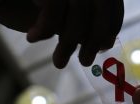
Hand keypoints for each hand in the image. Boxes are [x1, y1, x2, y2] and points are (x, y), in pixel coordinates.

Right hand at [0, 0, 123, 67]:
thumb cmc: (28, 6)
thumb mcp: (62, 19)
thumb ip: (83, 25)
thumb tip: (106, 42)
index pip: (111, 2)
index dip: (112, 24)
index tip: (104, 46)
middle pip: (100, 4)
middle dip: (94, 37)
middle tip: (84, 62)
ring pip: (79, 7)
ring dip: (68, 41)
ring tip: (59, 62)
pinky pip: (54, 4)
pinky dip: (46, 26)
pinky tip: (33, 38)